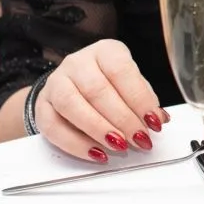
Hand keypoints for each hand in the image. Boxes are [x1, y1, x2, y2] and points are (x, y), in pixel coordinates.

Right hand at [34, 39, 168, 161]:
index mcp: (105, 51)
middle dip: (122, 119)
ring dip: (98, 130)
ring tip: (119, 145)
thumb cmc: (107, 83)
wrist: (69, 86)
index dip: (139, 98)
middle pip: (97, 90)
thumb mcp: (129, 83)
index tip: (153, 121)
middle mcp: (78, 63)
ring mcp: (56, 83)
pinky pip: (54, 127)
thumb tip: (161, 118)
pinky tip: (96, 152)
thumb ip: (144, 98)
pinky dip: (76, 143)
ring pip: (72, 106)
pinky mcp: (42, 106)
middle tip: (139, 138)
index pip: (122, 71)